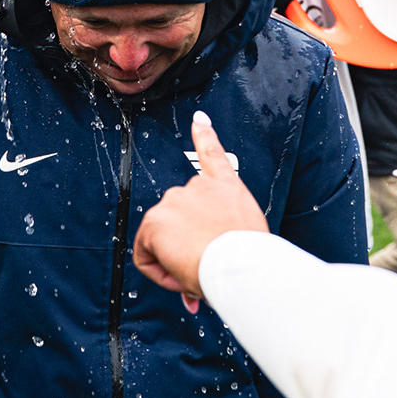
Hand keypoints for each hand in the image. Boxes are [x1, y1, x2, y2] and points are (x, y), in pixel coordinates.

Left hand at [133, 113, 265, 311]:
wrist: (241, 263)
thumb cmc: (252, 258)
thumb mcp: (247, 241)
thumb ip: (225, 247)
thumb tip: (207, 278)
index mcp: (226, 185)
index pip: (212, 153)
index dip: (204, 134)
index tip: (199, 119)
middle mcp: (198, 186)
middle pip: (181, 217)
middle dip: (187, 246)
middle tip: (204, 273)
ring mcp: (175, 201)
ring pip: (163, 237)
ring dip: (173, 259)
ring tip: (196, 275)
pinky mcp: (157, 221)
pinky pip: (143, 249)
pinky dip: (155, 268)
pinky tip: (171, 273)